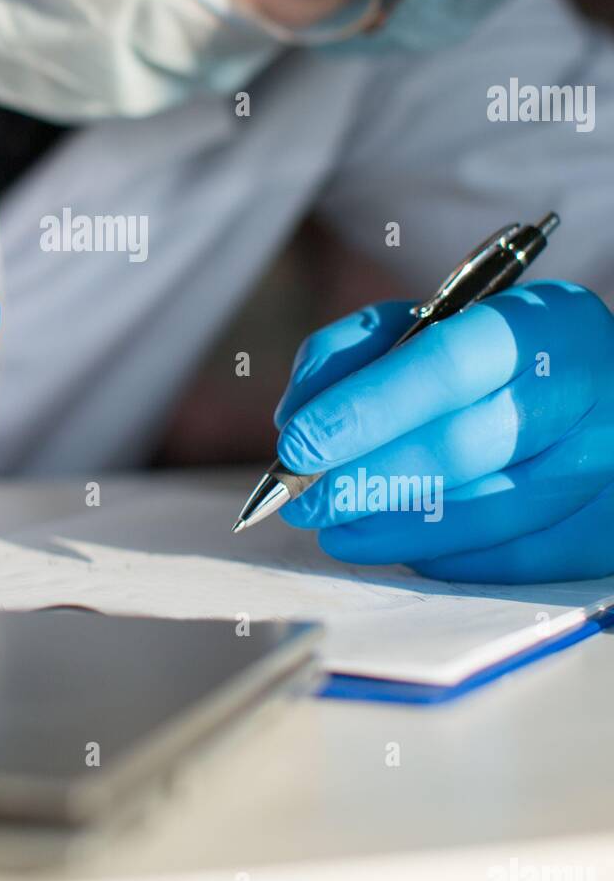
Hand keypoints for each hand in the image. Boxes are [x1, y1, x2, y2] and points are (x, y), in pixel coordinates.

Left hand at [273, 282, 613, 582]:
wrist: (604, 394)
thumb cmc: (504, 356)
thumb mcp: (438, 322)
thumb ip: (360, 350)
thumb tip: (297, 415)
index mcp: (545, 323)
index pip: (447, 364)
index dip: (366, 407)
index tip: (298, 441)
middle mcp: (589, 393)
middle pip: (463, 446)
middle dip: (365, 477)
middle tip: (300, 498)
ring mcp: (606, 467)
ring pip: (485, 513)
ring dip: (392, 527)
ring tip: (332, 526)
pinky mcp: (606, 530)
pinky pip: (513, 559)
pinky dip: (442, 556)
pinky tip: (393, 542)